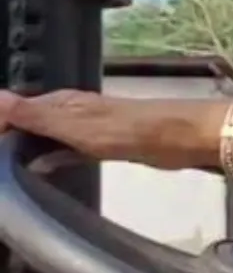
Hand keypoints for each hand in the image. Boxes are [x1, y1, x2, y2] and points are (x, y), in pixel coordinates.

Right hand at [0, 89, 196, 167]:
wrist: (174, 137)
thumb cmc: (123, 129)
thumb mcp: (72, 124)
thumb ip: (33, 115)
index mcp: (60, 102)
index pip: (16, 109)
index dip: (0, 125)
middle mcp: (69, 111)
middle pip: (30, 123)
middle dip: (10, 137)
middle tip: (1, 162)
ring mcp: (86, 128)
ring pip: (47, 138)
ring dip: (27, 149)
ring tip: (9, 170)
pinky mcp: (101, 145)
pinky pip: (66, 151)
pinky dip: (51, 158)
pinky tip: (39, 170)